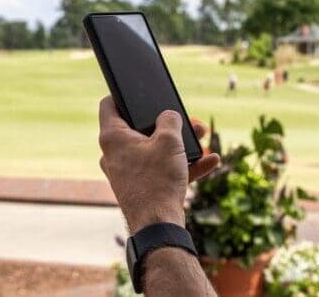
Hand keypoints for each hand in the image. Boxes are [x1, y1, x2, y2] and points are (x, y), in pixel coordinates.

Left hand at [98, 96, 220, 232]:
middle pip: (139, 128)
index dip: (124, 94)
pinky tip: (210, 162)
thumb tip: (169, 116)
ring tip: (203, 138)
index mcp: (113, 137)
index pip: (109, 104)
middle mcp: (114, 154)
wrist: (159, 225)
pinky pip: (161, 169)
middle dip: (168, 124)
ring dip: (180, 144)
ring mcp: (127, 172)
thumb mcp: (170, 141)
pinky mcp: (141, 187)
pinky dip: (182, 165)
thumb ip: (170, 120)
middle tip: (188, 120)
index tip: (139, 92)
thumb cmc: (158, 180)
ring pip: (154, 150)